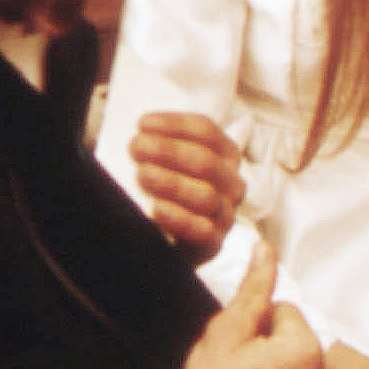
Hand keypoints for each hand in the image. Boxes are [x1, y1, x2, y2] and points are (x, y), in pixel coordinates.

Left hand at [131, 112, 244, 259]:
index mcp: (225, 155)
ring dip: (171, 182)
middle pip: (206, 161)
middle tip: (137, 147)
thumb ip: (160, 147)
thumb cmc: (165, 191)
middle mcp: (231, 183)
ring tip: (142, 174)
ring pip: (206, 196)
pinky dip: (178, 218)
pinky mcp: (215, 244)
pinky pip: (203, 231)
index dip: (174, 125)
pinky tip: (156, 209)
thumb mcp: (167, 163)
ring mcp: (226, 215)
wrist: (165, 239)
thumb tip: (140, 135)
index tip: (142, 125)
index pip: (206, 131)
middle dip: (169, 151)